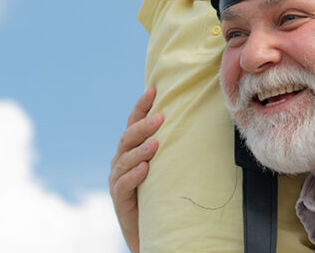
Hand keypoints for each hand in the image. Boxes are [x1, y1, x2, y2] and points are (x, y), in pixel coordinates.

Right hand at [108, 87, 163, 252]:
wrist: (151, 223)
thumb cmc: (162, 187)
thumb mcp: (166, 161)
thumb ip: (172, 141)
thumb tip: (197, 115)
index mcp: (132, 146)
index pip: (134, 121)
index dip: (142, 105)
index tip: (153, 89)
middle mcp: (122, 158)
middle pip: (128, 137)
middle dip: (143, 126)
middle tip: (160, 118)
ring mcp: (118, 177)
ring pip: (125, 159)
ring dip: (141, 150)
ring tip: (155, 144)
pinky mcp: (119, 197)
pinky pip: (124, 184)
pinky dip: (134, 175)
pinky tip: (145, 169)